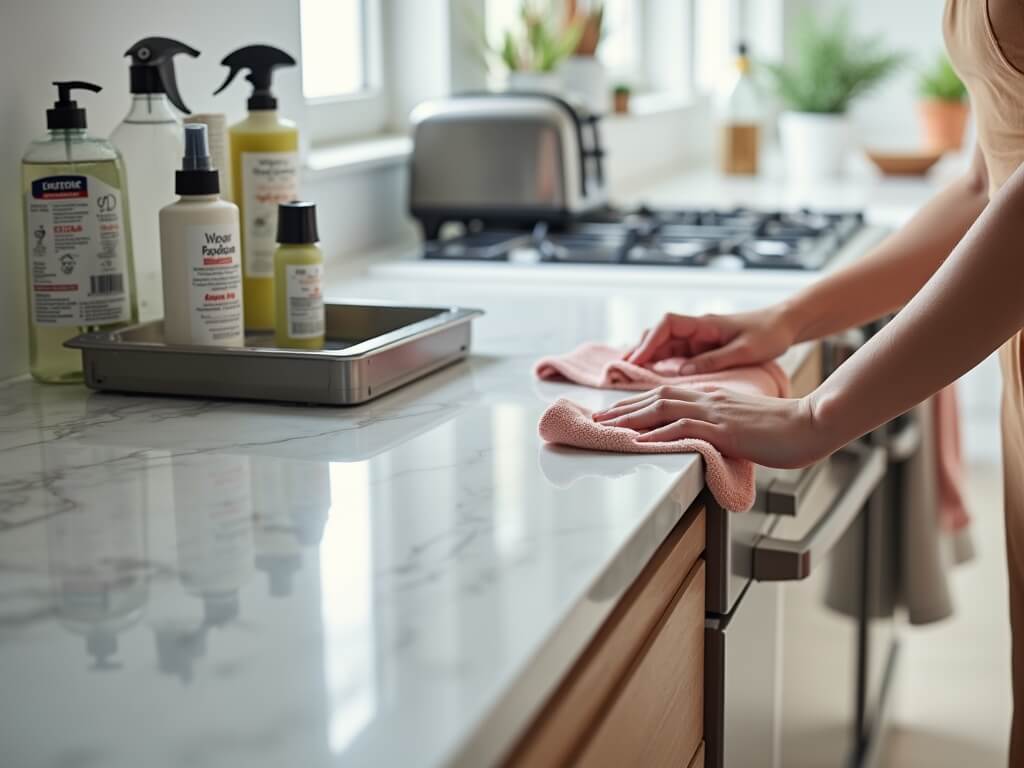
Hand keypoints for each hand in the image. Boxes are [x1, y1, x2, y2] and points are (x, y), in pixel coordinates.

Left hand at [592, 385, 832, 468]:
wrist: (812, 423)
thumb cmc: (785, 429)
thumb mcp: (745, 425)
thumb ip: (722, 428)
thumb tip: (706, 441)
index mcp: (713, 397)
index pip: (667, 395)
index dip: (637, 403)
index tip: (615, 412)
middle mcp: (709, 398)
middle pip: (655, 398)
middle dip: (622, 408)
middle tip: (596, 418)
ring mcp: (715, 412)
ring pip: (662, 408)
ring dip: (630, 418)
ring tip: (606, 428)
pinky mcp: (724, 428)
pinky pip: (684, 428)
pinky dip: (658, 433)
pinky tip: (640, 440)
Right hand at [625, 305, 797, 373]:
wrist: (785, 325)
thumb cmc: (769, 334)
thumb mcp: (744, 350)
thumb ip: (713, 361)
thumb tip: (682, 373)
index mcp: (704, 324)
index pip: (666, 326)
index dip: (649, 342)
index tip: (636, 360)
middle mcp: (695, 329)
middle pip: (657, 336)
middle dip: (639, 352)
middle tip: (621, 372)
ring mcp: (697, 339)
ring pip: (662, 347)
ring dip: (646, 360)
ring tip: (628, 377)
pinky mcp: (701, 350)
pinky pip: (674, 356)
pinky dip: (660, 365)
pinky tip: (651, 378)